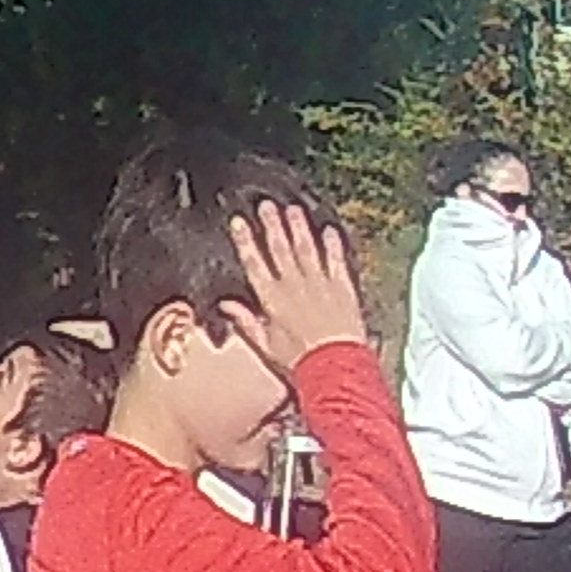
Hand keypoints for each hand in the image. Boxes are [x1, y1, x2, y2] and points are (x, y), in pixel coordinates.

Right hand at [219, 203, 366, 376]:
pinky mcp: (343, 288)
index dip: (246, 241)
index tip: (240, 222)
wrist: (335, 366)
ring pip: (307, 249)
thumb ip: (245, 321)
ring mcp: (320, 284)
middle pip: (280, 249)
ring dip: (299, 228)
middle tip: (266, 205)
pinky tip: (329, 230)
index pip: (255, 263)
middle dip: (272, 225)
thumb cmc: (299, 360)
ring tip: (292, 209)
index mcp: (273, 299)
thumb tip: (227, 305)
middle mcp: (295, 286)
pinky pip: (336, 261)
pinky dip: (333, 245)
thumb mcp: (265, 344)